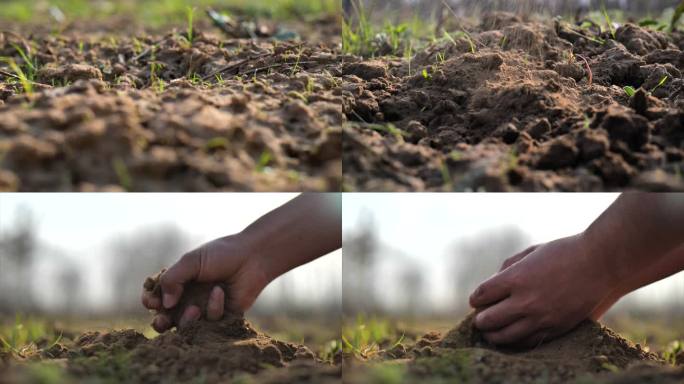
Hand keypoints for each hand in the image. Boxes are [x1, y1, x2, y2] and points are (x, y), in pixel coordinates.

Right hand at [141, 234, 270, 331]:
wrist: (253, 258)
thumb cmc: (222, 255)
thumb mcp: (192, 261)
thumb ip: (173, 279)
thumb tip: (164, 304)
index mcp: (178, 282)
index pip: (155, 296)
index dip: (150, 301)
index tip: (152, 302)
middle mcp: (187, 297)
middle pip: (165, 318)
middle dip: (160, 322)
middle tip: (163, 320)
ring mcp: (203, 309)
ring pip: (185, 326)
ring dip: (186, 320)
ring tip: (194, 310)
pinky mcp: (220, 318)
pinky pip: (210, 322)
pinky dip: (213, 308)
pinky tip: (220, 292)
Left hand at [469, 234, 617, 347]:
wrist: (602, 263)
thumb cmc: (565, 252)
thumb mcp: (531, 252)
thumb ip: (509, 267)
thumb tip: (493, 284)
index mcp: (516, 278)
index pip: (482, 295)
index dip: (476, 299)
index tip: (476, 300)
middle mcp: (526, 301)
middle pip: (488, 320)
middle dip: (481, 320)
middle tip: (480, 319)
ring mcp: (542, 317)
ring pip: (505, 336)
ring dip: (493, 335)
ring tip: (491, 332)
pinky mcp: (557, 328)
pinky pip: (529, 342)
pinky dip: (516, 341)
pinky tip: (513, 336)